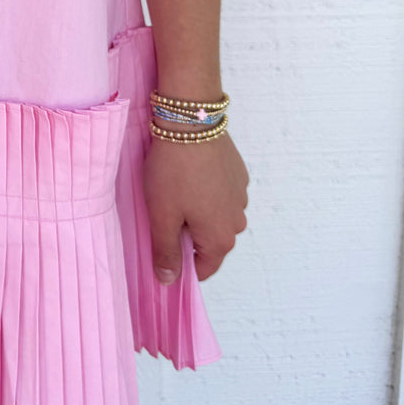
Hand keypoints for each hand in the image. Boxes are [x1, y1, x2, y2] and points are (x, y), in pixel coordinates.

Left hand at [142, 129, 248, 283]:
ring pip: (216, 217)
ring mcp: (242, 196)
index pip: (203, 269)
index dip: (180, 264)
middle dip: (187, 235)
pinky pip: (221, 195)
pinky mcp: (239, 175)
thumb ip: (166, 252)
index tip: (162, 246)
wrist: (192, 123)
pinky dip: (206, 192)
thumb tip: (169, 281)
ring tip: (175, 190)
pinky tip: (189, 175)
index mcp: (221, 238)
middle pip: (210, 243)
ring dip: (197, 212)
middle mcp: (238, 222)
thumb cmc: (173, 172)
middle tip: (164, 211)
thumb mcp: (162, 216)